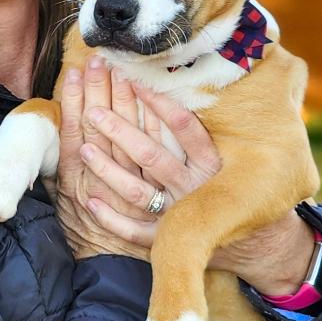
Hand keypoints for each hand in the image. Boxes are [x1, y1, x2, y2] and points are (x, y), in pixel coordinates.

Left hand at [53, 57, 217, 258]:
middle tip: (94, 110)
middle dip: (120, 131)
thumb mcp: (215, 159)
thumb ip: (191, 133)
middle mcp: (192, 188)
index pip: (184, 127)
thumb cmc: (218, 188)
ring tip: (85, 149)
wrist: (237, 239)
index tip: (134, 82)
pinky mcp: (162, 239)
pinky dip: (111, 218)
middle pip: (151, 156)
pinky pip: (133, 231)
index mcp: (209, 163)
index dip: (159, 103)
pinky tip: (91, 202)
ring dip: (108, 170)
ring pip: (136, 191)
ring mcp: (176, 215)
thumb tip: (159, 90)